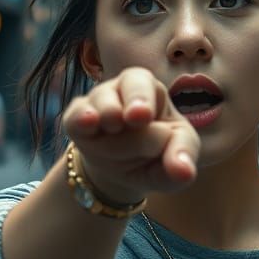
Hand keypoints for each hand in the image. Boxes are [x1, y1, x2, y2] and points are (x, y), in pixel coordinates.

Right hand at [62, 67, 199, 204]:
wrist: (125, 170)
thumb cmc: (157, 152)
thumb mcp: (176, 155)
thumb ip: (183, 157)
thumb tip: (185, 172)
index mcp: (151, 91)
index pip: (146, 86)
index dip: (143, 100)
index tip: (142, 117)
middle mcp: (122, 89)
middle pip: (126, 85)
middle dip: (132, 99)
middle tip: (136, 118)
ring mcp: (97, 103)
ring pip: (101, 104)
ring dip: (110, 121)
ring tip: (115, 129)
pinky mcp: (75, 121)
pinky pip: (74, 117)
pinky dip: (79, 120)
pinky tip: (87, 124)